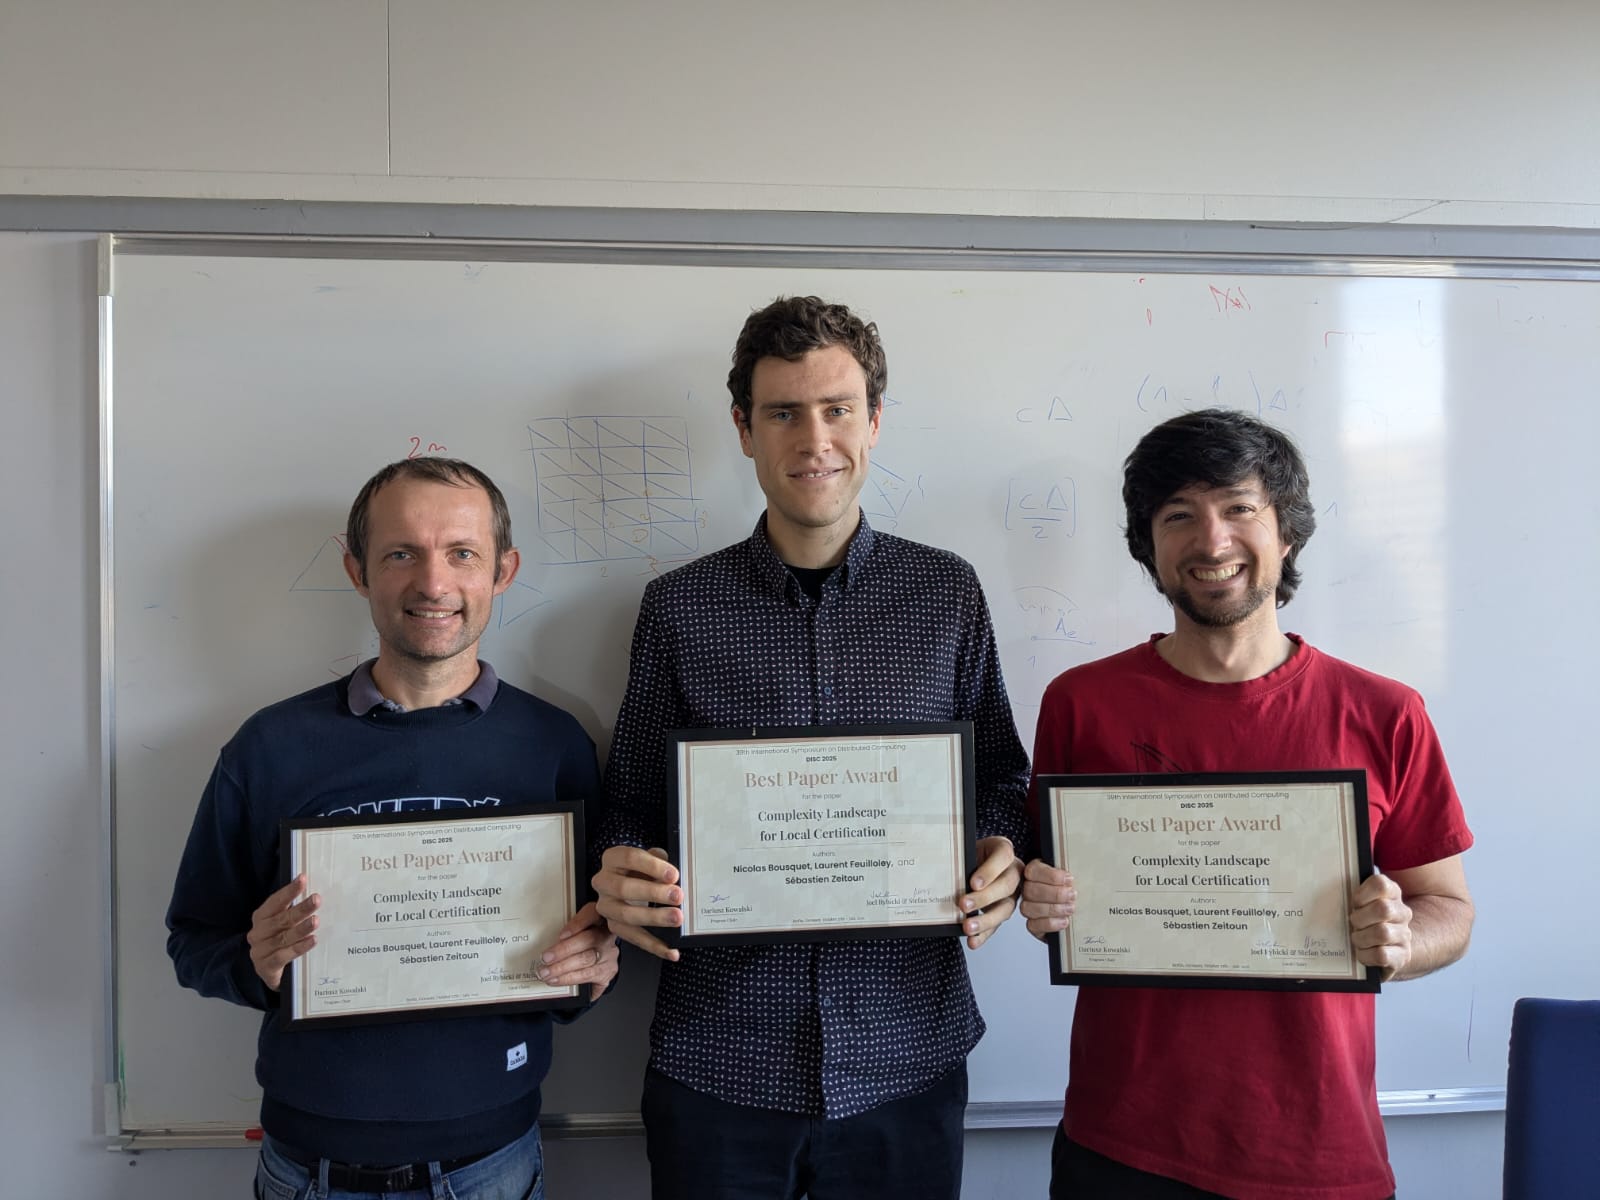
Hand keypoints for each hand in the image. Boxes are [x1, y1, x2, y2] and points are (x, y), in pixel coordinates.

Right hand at [248, 874, 319, 990]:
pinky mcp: (265, 967)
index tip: (303, 879)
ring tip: (316, 921)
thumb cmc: (281, 942)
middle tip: (317, 899)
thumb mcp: (285, 926)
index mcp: (261, 918)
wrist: (272, 973)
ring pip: (283, 937)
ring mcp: (259, 951)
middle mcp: (257, 933)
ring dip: (301, 928)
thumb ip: (294, 911)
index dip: (288, 891)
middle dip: (300, 909)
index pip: (274, 902)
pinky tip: (312, 941)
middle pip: (280, 919)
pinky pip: (283, 956)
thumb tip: (316, 895)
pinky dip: (298, 948)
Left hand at [537, 901, 619, 999]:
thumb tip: (542, 938)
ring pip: (587, 961)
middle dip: (564, 951)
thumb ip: (566, 930)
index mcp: (599, 920)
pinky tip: (559, 981)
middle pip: (588, 940)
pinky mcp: (608, 972)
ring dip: (563, 969)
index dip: (578, 923)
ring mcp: (609, 955)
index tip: (561, 934)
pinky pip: (589, 978)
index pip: (592, 914)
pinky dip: (572, 980)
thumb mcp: (578, 930)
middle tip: (545, 958)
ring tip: (547, 973)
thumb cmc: (584, 941)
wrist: (600, 956)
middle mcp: (606, 937)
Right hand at [593, 845, 681, 961]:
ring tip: (677, 918)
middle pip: (624, 888)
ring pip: (626, 915)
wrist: (628, 882)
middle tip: (677, 896)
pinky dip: (654, 946)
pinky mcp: (613, 926)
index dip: (652, 866)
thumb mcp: (650, 859)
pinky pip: (633, 938)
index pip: (629, 858)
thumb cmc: (642, 869)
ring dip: (654, 918)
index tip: (674, 875)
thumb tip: (674, 875)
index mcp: (612, 859)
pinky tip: (672, 951)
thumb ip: (660, 861)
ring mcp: (605, 906)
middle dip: (653, 893)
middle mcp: (603, 882)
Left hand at [959, 836, 1020, 949]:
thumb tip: (945, 871)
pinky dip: (983, 935)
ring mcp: (1011, 893)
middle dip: (984, 897)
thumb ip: (962, 857)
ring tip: (968, 927)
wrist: (968, 864)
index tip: (973, 883)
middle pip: (1006, 885)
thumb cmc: (968, 854)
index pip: (1003, 855)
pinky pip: (996, 925)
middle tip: (963, 905)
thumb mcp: (965, 849)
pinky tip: (973, 940)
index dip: (990, 871)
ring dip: (985, 920)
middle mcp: (1013, 871)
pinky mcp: (1003, 911)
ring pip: (1005, 908)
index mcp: (1003, 850)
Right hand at [1019, 860, 1074, 941]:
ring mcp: (1029, 908)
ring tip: (1070, 908)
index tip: (1069, 879)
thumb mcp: (1071, 878)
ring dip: (1053, 909)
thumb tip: (1081, 871)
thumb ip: (1070, 875)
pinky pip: (1033, 925)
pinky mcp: (1033, 925)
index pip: (1033, 871)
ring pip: (1029, 908)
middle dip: (1055, 894)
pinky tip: (1064, 920)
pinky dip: (1050, 923)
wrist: (1076, 910)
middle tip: (1072, 895)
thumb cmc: (1072, 889)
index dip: (1050, 876)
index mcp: (1035, 873)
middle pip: (1031, 890)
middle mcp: (1028, 890)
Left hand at [1349, 872, 1412, 980]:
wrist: (1388, 947)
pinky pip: (1382, 955)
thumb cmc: (1366, 920)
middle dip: (1360, 918)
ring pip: (1382, 933)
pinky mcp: (1402, 955)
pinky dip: (1365, 955)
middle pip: (1383, 909)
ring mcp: (1404, 935)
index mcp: (1392, 893)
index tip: (1353, 903)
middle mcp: (1402, 912)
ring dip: (1361, 938)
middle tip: (1353, 924)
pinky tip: (1361, 952)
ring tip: (1356, 939)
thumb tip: (1321, 892)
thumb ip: (1350, 894)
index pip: (1380, 884)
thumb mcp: (1361, 904)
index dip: (1362, 894)